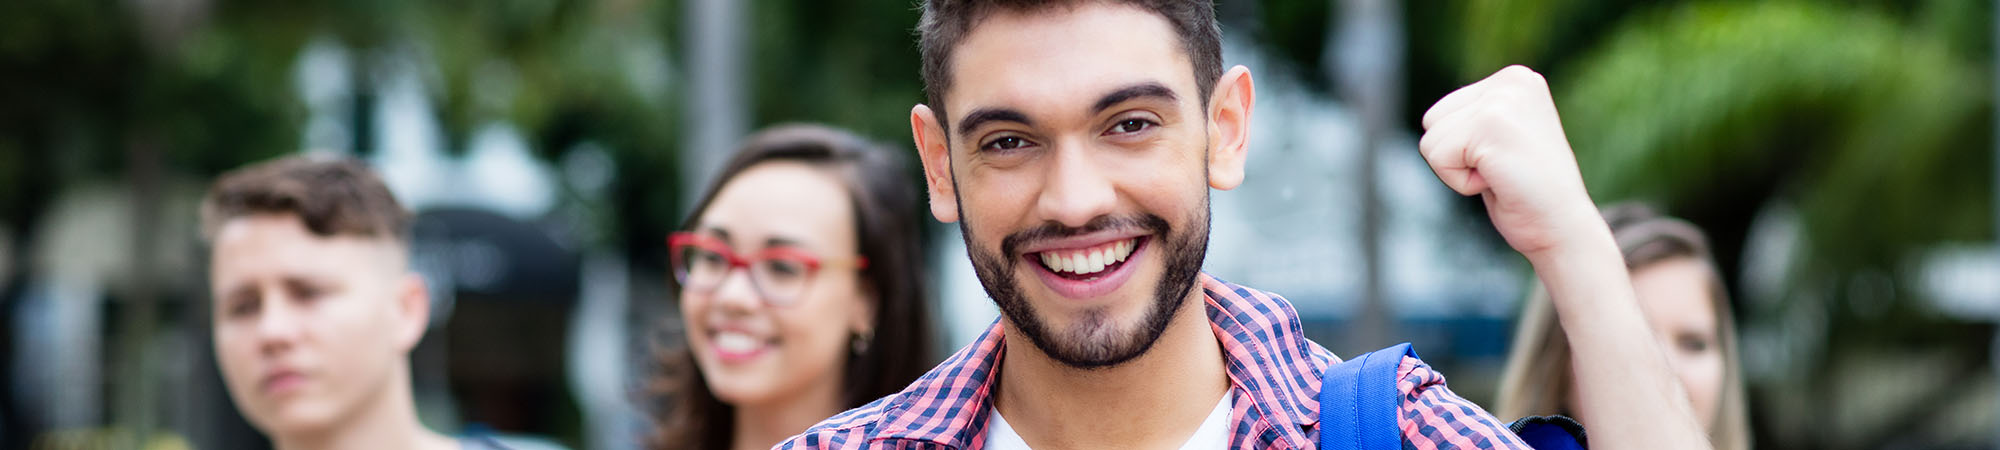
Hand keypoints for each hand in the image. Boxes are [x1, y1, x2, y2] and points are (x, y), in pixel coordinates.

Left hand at [1419, 65, 1603, 258]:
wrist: (1561, 227)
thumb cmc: (1527, 193)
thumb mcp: (1501, 139)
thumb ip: (1474, 118)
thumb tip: (1432, 117)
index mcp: (1516, 78)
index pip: (1443, 110)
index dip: (1462, 148)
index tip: (1504, 159)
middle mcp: (1512, 79)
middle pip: (1432, 120)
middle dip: (1456, 156)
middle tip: (1501, 169)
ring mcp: (1503, 98)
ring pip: (1431, 140)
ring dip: (1458, 170)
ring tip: (1500, 173)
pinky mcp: (1490, 123)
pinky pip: (1438, 158)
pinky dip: (1460, 182)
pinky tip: (1498, 180)